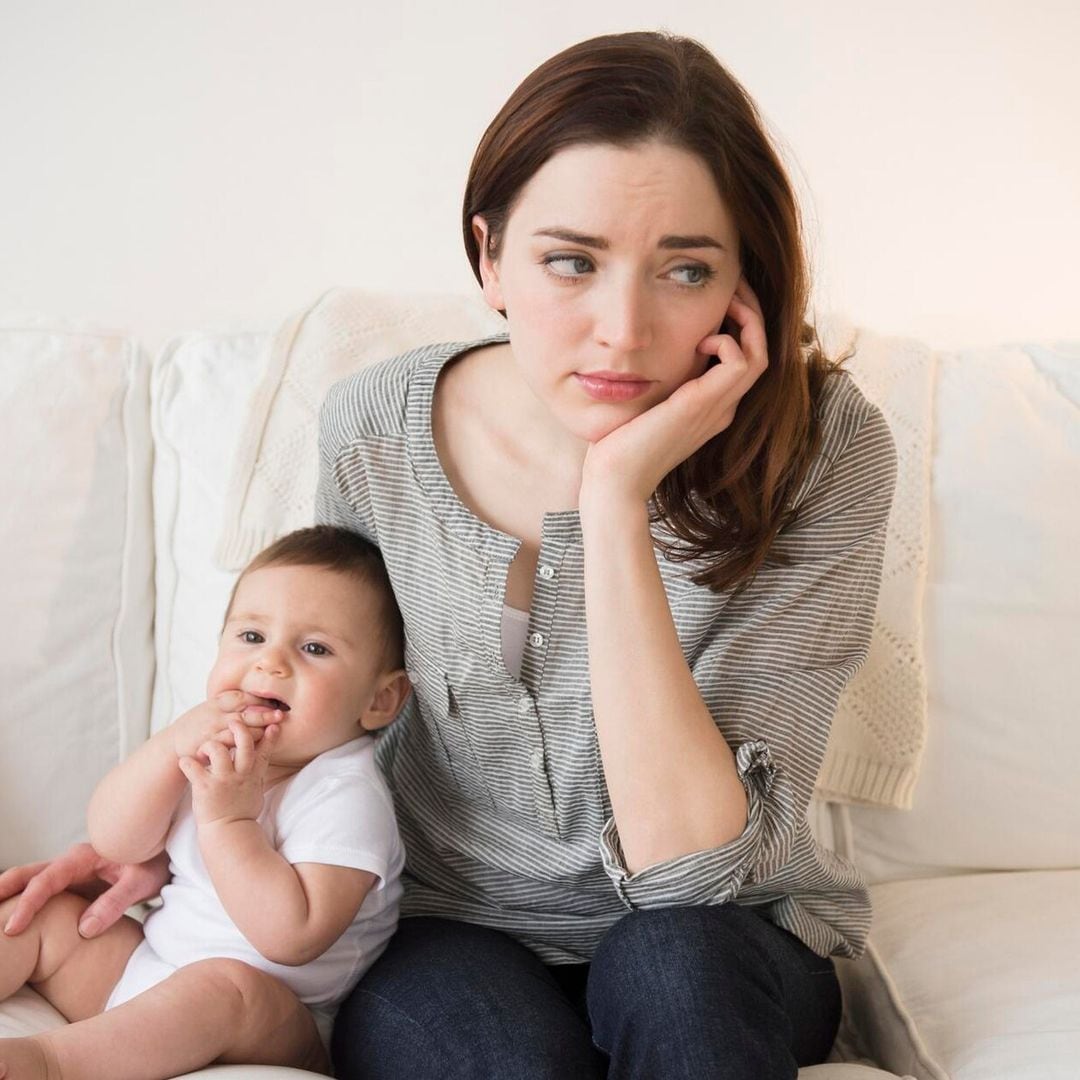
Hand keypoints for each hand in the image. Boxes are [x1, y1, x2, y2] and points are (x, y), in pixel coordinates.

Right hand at [0, 843, 170, 938]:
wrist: (164, 854)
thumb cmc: (154, 863)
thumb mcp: (140, 883)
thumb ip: (114, 903)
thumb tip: (83, 929)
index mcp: (85, 857)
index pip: (48, 880)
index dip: (28, 903)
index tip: (12, 928)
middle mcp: (72, 861)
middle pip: (29, 874)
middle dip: (4, 890)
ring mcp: (71, 871)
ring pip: (32, 880)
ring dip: (10, 894)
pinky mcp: (73, 883)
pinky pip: (43, 890)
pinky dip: (25, 900)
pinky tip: (13, 918)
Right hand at [171, 690, 284, 760]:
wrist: (173, 745)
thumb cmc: (198, 726)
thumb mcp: (211, 709)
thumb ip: (231, 704)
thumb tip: (259, 699)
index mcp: (216, 703)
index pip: (241, 697)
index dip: (259, 699)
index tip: (275, 701)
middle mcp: (214, 715)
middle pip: (244, 712)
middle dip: (264, 714)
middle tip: (280, 715)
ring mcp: (211, 732)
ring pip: (239, 730)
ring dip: (257, 731)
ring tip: (272, 731)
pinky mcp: (208, 748)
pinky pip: (228, 747)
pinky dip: (242, 746)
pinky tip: (254, 747)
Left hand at [178, 721, 278, 826]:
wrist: (229, 832)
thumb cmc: (242, 811)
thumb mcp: (257, 789)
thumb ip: (259, 770)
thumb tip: (264, 757)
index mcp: (253, 774)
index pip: (265, 750)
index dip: (270, 735)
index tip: (273, 723)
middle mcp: (240, 774)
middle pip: (244, 742)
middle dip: (239, 728)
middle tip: (232, 723)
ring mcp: (223, 779)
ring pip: (217, 748)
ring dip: (208, 745)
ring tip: (204, 751)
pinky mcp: (204, 787)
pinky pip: (192, 766)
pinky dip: (187, 762)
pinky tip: (186, 763)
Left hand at [580, 276, 768, 506]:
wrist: (614, 479)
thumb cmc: (619, 443)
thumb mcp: (644, 399)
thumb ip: (657, 376)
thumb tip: (646, 345)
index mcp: (711, 405)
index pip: (745, 356)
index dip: (740, 321)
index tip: (720, 295)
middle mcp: (722, 406)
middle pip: (760, 350)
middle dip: (750, 311)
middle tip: (732, 284)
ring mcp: (717, 408)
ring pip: (759, 354)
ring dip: (747, 319)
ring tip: (726, 299)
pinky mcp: (703, 406)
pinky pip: (741, 364)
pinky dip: (727, 341)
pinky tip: (699, 339)